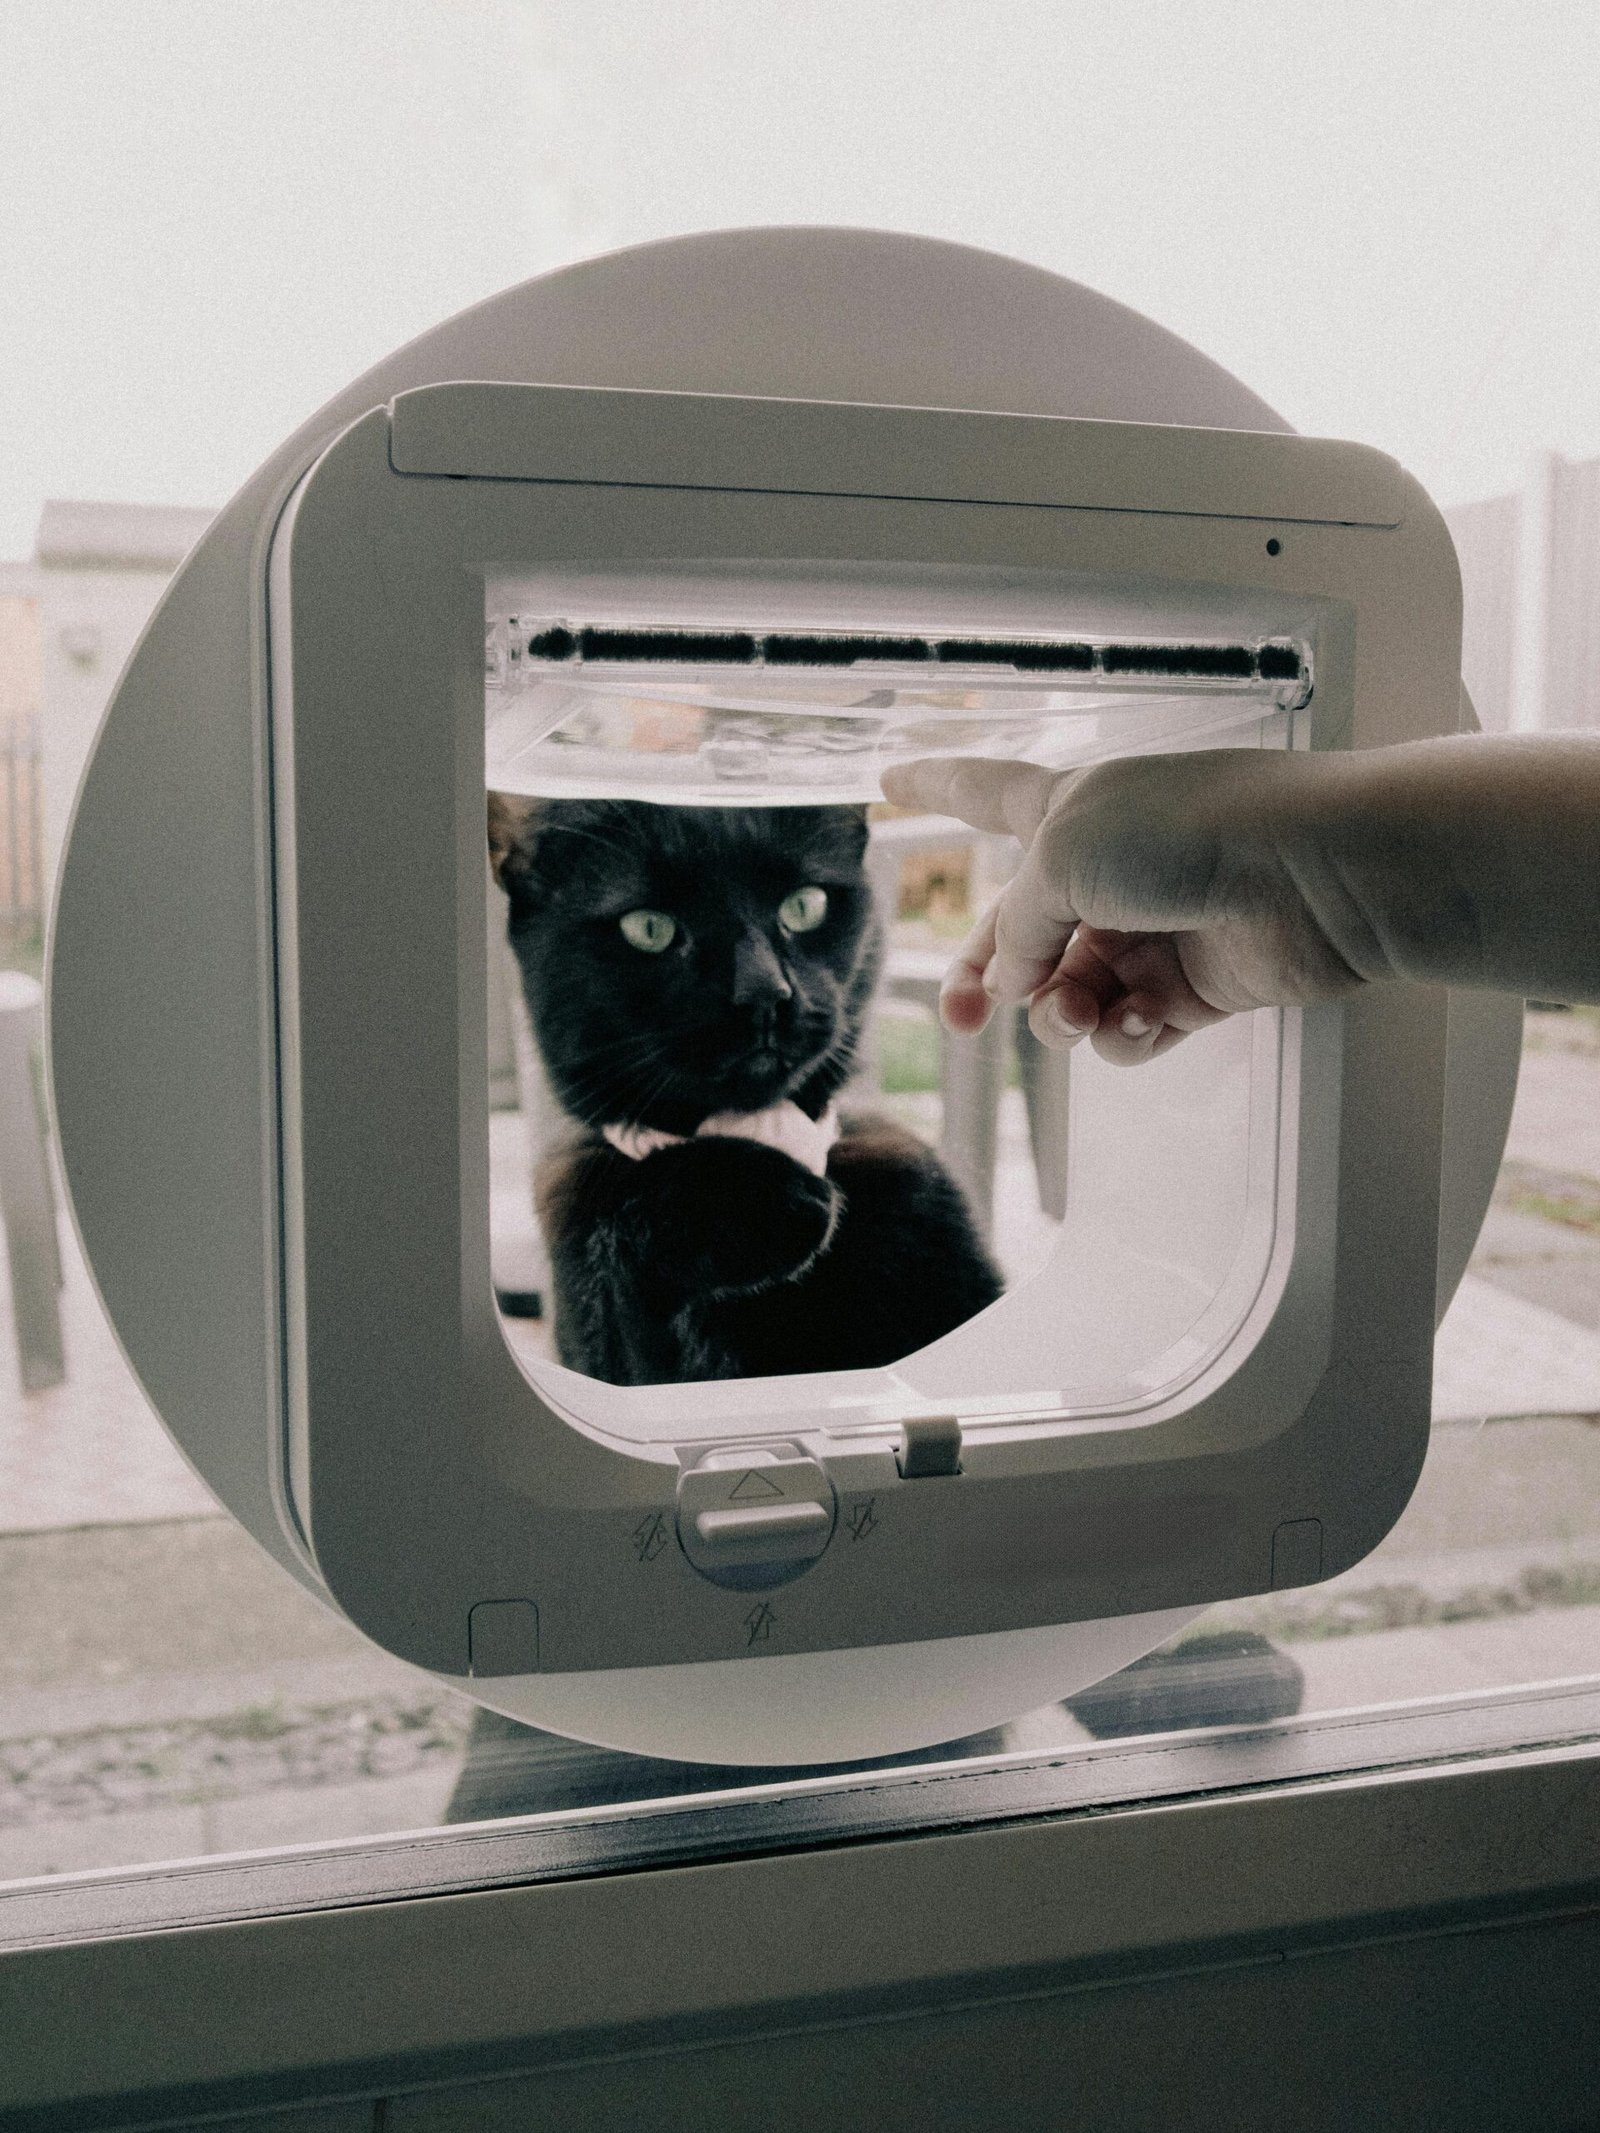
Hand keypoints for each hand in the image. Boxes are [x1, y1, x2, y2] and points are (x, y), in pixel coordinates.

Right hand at [880, 751, 1366, 1064]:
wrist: (1314, 875)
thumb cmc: (1190, 833)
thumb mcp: (1063, 857)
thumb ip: (1015, 924)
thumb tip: (1010, 982)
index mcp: (1069, 810)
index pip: (982, 791)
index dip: (934, 783)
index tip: (890, 777)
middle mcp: (1106, 867)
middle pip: (1018, 932)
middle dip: (984, 980)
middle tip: (960, 1022)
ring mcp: (1149, 930)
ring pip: (1068, 992)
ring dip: (1060, 1013)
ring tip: (1077, 1010)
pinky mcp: (1194, 989)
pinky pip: (1129, 1029)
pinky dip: (1125, 1034)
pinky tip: (1143, 1020)